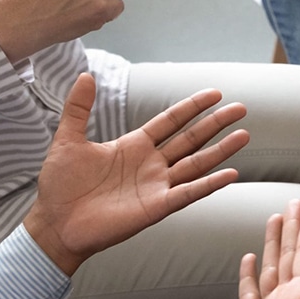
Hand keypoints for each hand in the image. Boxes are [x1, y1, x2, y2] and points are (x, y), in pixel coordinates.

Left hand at [23, 73, 248, 274]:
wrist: (54, 223)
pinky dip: (210, 184)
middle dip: (216, 123)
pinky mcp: (157, 207)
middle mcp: (151, 164)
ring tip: (244, 135)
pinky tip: (231, 174)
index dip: (192, 107)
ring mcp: (157, 186)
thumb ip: (78, 108)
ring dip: (221, 150)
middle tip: (241, 108)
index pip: (171, 121)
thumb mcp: (67, 140)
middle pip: (191, 139)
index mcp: (134, 145)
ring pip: (197, 163)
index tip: (214, 93)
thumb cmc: (60, 185)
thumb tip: (86, 75)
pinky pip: (189, 193)